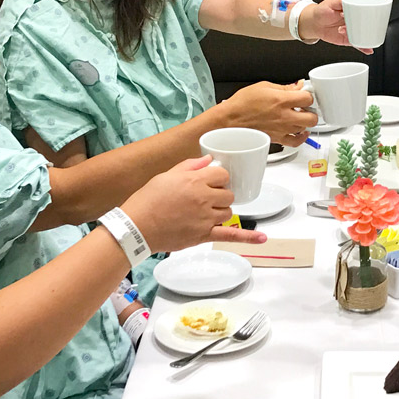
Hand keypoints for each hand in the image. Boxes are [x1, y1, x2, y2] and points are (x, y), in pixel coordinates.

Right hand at [120, 155, 265, 252]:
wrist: (136, 227)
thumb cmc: (146, 200)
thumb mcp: (165, 176)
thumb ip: (189, 166)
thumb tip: (208, 159)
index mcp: (194, 180)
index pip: (221, 174)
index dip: (217, 178)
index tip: (209, 181)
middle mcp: (203, 197)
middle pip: (227, 193)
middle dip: (219, 194)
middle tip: (203, 198)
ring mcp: (206, 217)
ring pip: (228, 211)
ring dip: (221, 210)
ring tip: (204, 212)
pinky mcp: (204, 235)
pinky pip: (231, 235)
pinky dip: (248, 238)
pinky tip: (262, 238)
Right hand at [222, 81, 316, 145]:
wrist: (228, 120)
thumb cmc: (240, 104)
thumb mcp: (262, 86)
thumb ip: (283, 87)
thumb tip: (296, 86)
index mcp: (281, 100)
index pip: (308, 98)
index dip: (306, 94)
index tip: (302, 94)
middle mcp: (284, 116)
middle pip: (312, 116)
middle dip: (310, 110)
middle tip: (303, 107)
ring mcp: (282, 129)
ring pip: (306, 128)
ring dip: (304, 122)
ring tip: (298, 116)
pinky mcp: (277, 139)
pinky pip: (296, 142)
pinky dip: (302, 137)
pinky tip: (301, 132)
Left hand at [300, 0, 373, 54]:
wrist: (314, 23)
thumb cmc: (323, 10)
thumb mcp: (332, 3)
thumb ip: (341, 1)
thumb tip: (350, 1)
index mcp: (354, 11)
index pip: (366, 13)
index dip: (368, 15)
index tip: (364, 16)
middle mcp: (355, 21)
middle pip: (366, 25)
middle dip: (367, 28)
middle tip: (358, 26)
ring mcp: (352, 31)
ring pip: (363, 35)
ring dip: (365, 38)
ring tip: (355, 35)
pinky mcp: (347, 39)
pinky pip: (357, 44)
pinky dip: (363, 48)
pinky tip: (368, 50)